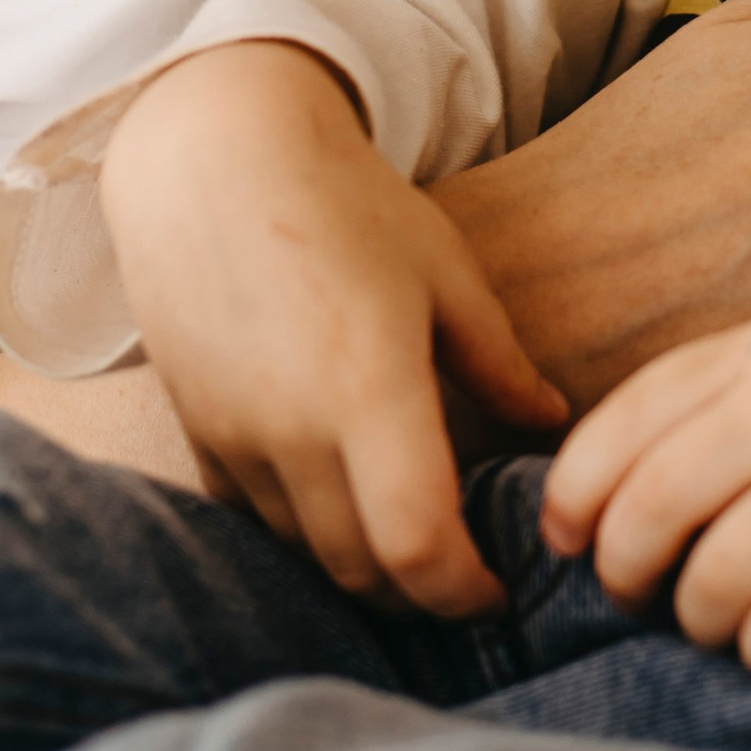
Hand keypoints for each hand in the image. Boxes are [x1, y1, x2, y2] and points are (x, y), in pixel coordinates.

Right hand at [101, 40, 565, 608]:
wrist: (211, 158)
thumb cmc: (345, 201)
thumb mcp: (444, 273)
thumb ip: (499, 363)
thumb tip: (552, 424)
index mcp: (369, 391)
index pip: (416, 548)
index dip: (463, 591)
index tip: (498, 589)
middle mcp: (293, 432)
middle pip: (362, 571)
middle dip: (421, 593)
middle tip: (465, 573)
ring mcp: (236, 438)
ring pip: (306, 553)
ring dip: (362, 565)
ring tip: (410, 538)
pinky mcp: (198, 432)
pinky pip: (253, 521)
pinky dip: (303, 533)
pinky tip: (340, 503)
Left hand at [542, 313, 750, 672]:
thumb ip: (712, 414)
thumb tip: (581, 500)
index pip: (628, 417)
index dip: (576, 491)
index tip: (566, 540)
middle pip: (652, 502)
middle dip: (625, 567)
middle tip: (639, 595)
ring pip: (711, 577)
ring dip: (700, 618)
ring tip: (725, 618)